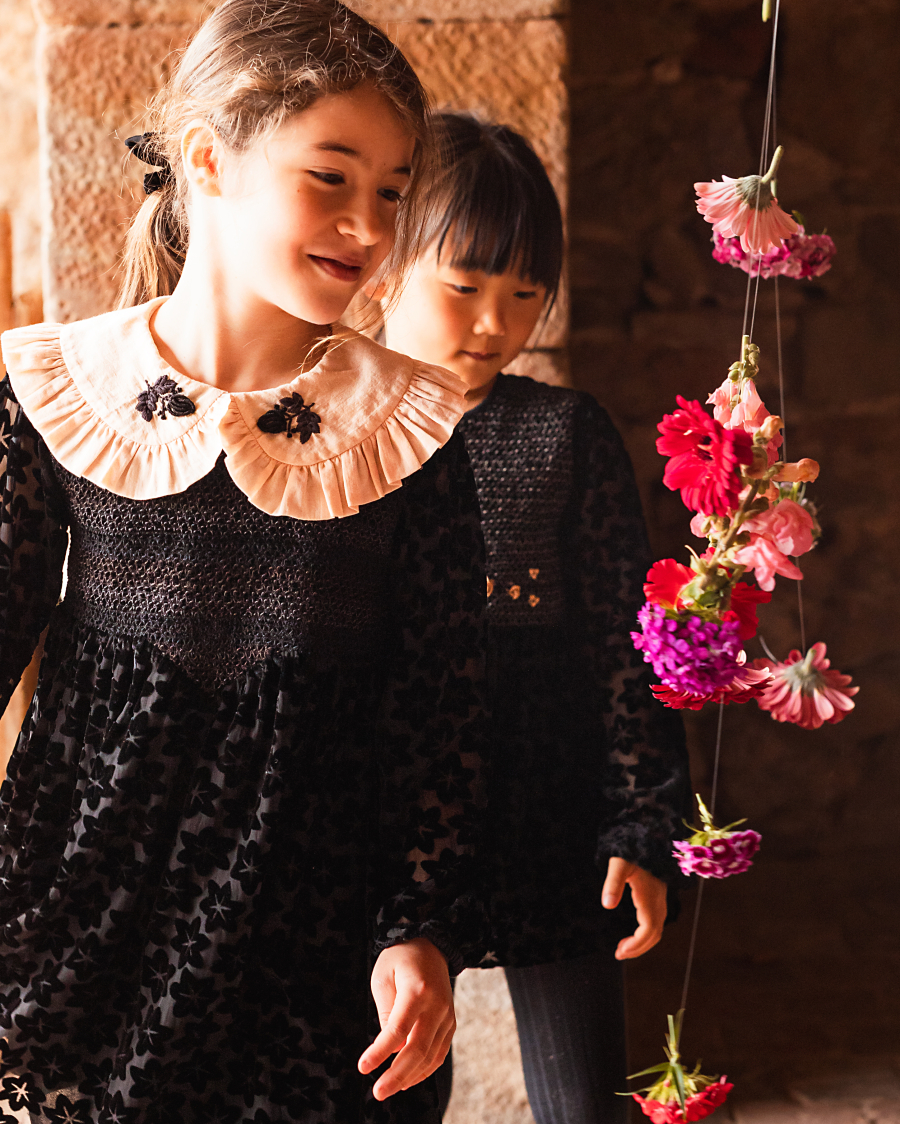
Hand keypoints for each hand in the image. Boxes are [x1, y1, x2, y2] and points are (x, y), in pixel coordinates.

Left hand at [358, 937, 455, 1100]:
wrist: (431, 946)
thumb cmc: (401, 959)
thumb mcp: (383, 977)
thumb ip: (386, 1012)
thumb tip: (388, 1047)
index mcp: (417, 990)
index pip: (398, 1030)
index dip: (380, 1052)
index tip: (364, 1067)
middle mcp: (436, 1006)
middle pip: (417, 1049)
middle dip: (396, 1075)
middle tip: (378, 1092)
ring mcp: (447, 1016)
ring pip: (430, 1056)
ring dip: (409, 1077)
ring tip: (388, 1088)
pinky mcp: (450, 1023)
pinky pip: (439, 1054)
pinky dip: (424, 1070)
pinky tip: (407, 1079)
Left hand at [602, 856, 667, 960]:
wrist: (648, 838)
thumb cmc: (632, 851)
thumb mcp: (619, 865)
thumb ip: (613, 883)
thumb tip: (607, 905)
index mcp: (650, 897)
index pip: (648, 930)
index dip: (636, 945)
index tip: (619, 952)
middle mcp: (658, 901)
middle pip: (655, 934)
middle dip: (638, 948)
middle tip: (619, 954)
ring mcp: (660, 900)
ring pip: (657, 930)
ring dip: (642, 943)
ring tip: (622, 948)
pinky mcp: (658, 897)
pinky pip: (655, 923)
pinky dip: (645, 934)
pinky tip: (631, 934)